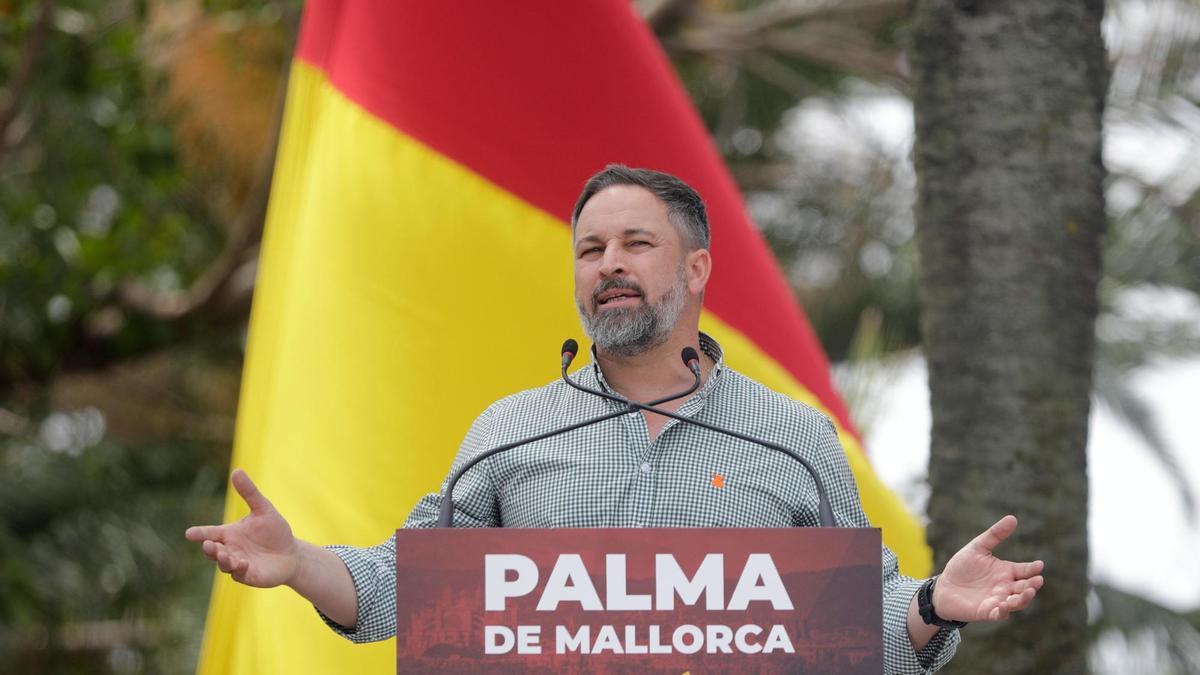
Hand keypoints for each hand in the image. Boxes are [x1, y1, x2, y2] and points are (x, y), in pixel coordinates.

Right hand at [185, 469, 300, 587]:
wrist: (291, 554)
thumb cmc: (275, 531)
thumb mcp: (263, 509)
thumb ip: (249, 493)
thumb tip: (237, 471)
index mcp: (229, 534)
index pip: (210, 532)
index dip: (199, 533)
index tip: (189, 533)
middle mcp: (230, 550)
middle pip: (213, 550)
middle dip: (210, 548)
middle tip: (209, 544)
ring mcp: (237, 564)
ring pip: (224, 564)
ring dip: (223, 560)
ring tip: (225, 554)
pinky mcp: (248, 576)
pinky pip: (240, 574)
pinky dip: (239, 569)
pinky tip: (243, 563)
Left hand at [934, 515, 1044, 621]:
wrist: (944, 587)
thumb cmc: (962, 567)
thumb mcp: (977, 548)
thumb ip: (995, 535)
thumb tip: (1013, 518)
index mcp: (1006, 572)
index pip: (1025, 570)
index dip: (1033, 568)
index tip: (1039, 565)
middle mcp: (1006, 587)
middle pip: (1024, 587)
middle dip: (1032, 585)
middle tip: (1038, 580)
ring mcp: (998, 600)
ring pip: (1017, 602)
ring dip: (1023, 599)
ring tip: (1028, 592)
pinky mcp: (987, 612)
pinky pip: (999, 614)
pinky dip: (1004, 611)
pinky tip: (1004, 605)